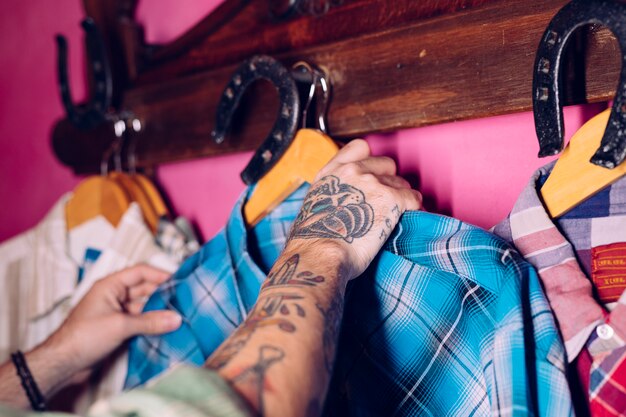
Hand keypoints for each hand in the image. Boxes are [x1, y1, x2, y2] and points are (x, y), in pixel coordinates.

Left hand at [44, 265, 181, 376]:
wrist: (63, 363)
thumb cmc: (85, 336)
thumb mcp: (121, 326)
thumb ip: (150, 322)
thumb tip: (177, 319)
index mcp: (110, 285)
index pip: (140, 272)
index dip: (160, 274)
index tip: (179, 280)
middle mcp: (114, 296)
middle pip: (143, 289)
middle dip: (162, 294)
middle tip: (183, 300)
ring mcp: (115, 312)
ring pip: (142, 307)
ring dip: (158, 311)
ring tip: (178, 315)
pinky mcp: (117, 328)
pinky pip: (139, 321)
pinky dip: (151, 324)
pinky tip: (165, 328)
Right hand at [287, 139, 421, 278]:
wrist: (322, 252)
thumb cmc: (314, 241)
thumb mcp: (314, 208)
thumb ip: (331, 197)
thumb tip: (340, 208)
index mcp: (332, 173)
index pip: (360, 147)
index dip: (371, 162)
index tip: (373, 176)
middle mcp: (353, 171)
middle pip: (386, 164)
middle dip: (389, 181)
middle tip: (386, 201)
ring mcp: (374, 183)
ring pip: (401, 183)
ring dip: (401, 198)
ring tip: (397, 215)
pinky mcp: (392, 199)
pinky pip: (414, 198)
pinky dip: (414, 209)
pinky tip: (409, 219)